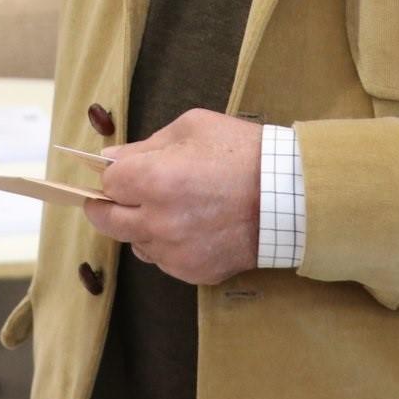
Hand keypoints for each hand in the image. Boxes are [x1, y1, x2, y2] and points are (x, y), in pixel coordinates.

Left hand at [82, 109, 261, 286]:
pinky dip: (167, 246)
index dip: (114, 174)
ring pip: (135, 243)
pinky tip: (189, 228)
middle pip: (106, 221)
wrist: (291, 195)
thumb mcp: (193, 127)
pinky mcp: (193, 271)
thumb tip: (112, 159)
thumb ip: (146, 144)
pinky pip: (163, 260)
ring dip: (140, 227)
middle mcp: (158, 221)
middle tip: (121, 196)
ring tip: (168, 210)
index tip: (121, 171)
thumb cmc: (243, 152)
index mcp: (154, 179)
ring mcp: (175, 251)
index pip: (107, 183)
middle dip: (107, 205)